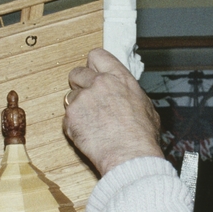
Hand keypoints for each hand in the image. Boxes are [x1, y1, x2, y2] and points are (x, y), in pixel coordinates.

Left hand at [63, 48, 162, 175]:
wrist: (130, 156)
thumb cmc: (142, 137)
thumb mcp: (146, 107)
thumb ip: (129, 94)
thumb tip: (125, 96)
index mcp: (119, 78)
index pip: (97, 55)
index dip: (92, 65)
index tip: (92, 72)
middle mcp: (99, 83)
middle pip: (76, 73)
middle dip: (79, 85)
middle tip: (86, 99)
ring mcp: (83, 98)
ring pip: (70, 97)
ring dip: (78, 108)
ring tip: (92, 123)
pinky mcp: (71, 116)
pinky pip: (67, 118)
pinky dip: (74, 126)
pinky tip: (89, 135)